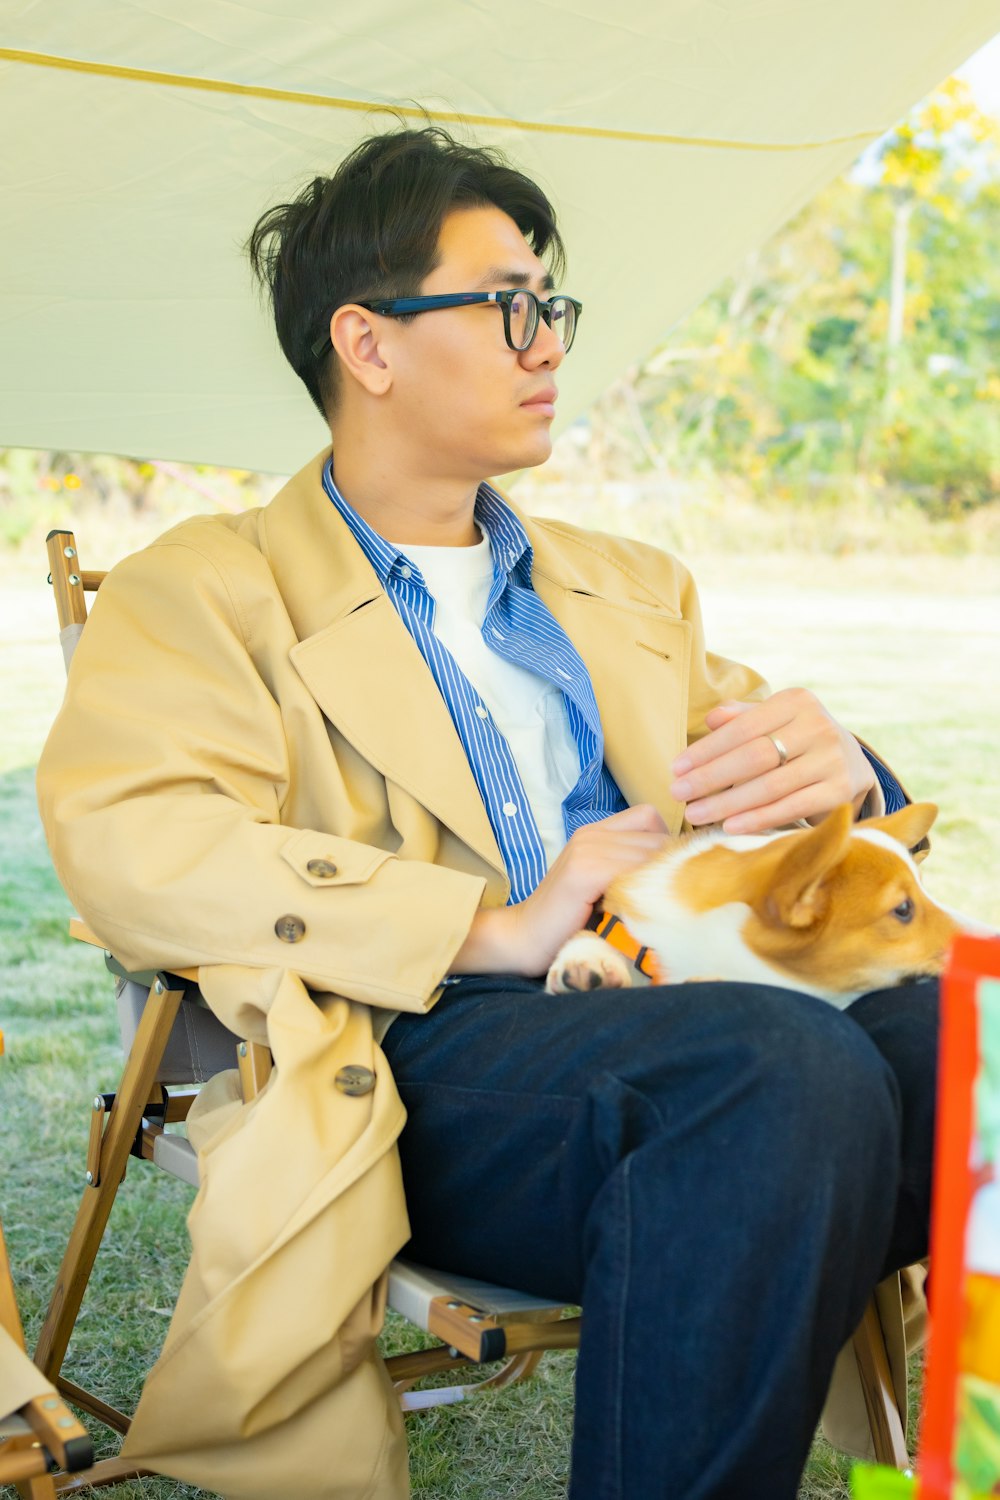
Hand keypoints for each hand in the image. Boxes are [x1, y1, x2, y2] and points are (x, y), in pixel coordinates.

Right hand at [451, 804, 670, 977]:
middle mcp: (591, 833)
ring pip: (648, 854)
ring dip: (658, 881)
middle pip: (655, 836)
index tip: (664, 875)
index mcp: (595, 831)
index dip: (665, 844)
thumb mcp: (603, 884)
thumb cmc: (568, 917)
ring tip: (654, 907)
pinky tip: (636, 911)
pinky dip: (640, 890)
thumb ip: (628, 868)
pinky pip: (630, 871)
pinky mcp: (582, 872)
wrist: (525, 937)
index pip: (650, 818)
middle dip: (669, 867)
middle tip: (668, 898)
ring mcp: (585, 849)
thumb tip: (676, 870)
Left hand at [669, 688, 875, 834]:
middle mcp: (819, 725)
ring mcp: (832, 759)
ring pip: (770, 785)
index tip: (676, 768)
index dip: (707, 750)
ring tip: (695, 814)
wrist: (851, 763)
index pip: (743, 727)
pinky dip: (758, 818)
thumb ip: (742, 718)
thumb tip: (710, 719)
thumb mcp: (773, 721)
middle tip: (677, 793)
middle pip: (754, 756)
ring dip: (727, 803)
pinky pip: (792, 807)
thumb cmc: (796, 740)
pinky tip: (729, 826)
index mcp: (797, 701)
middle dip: (710, 777)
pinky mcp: (840, 791)